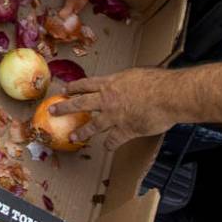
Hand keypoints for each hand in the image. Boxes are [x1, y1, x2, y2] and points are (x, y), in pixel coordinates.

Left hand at [51, 68, 180, 150]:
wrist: (168, 95)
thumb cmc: (156, 80)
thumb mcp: (135, 74)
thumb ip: (126, 80)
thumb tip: (126, 82)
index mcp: (110, 83)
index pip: (86, 84)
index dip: (74, 87)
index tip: (65, 90)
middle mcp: (107, 99)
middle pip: (80, 103)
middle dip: (64, 108)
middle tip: (53, 111)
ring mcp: (114, 116)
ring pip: (92, 125)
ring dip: (81, 132)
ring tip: (72, 137)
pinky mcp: (125, 130)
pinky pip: (113, 140)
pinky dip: (109, 144)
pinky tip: (106, 148)